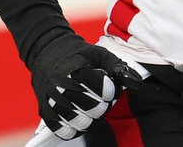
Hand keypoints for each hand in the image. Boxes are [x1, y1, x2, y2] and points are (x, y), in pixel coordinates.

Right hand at [27, 30, 141, 139]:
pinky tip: (78, 117)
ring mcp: (54, 101)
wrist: (47, 51)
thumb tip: (135, 82)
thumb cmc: (76, 54)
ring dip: (90, 117)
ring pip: (80, 122)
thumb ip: (117, 67)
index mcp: (79, 71)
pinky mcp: (46, 112)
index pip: (105, 91)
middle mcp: (64, 87)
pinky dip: (74, 129)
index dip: (112, 91)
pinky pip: (63, 131)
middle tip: (100, 97)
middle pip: (94, 109)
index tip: (109, 86)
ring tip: (89, 106)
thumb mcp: (98, 53)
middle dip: (103, 105)